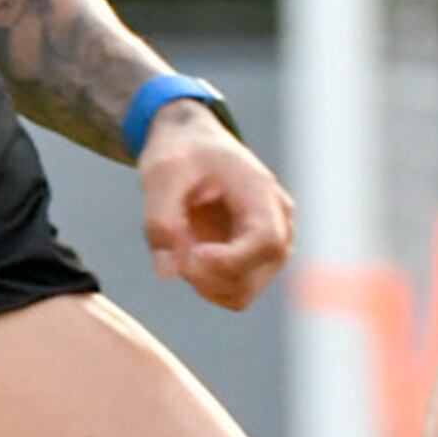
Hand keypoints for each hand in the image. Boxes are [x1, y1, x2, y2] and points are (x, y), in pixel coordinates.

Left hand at [140, 105, 292, 310]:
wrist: (192, 144)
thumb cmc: (181, 152)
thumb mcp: (161, 173)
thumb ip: (160, 220)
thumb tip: (168, 271)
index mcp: (260, 191)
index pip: (267, 242)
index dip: (229, 261)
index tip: (191, 255)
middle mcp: (276, 220)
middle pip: (256, 274)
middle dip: (208, 275)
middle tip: (174, 250)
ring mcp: (269, 243)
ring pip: (243, 292)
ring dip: (203, 282)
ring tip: (180, 247)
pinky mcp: (254, 259)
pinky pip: (233, 292)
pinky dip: (205, 284)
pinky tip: (190, 254)